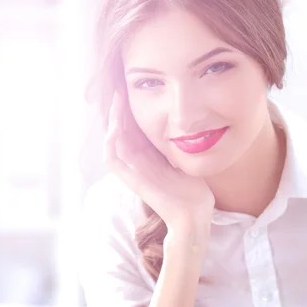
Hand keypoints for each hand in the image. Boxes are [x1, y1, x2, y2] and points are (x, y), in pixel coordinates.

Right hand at [105, 92, 214, 232]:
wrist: (194, 217)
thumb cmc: (196, 195)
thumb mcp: (189, 162)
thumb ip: (182, 147)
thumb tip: (188, 126)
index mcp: (153, 159)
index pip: (137, 131)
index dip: (134, 112)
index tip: (137, 92)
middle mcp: (141, 164)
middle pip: (123, 132)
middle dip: (121, 111)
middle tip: (122, 89)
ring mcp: (135, 172)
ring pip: (114, 142)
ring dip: (113, 121)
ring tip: (116, 100)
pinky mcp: (132, 181)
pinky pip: (112, 160)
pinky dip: (110, 143)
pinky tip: (115, 126)